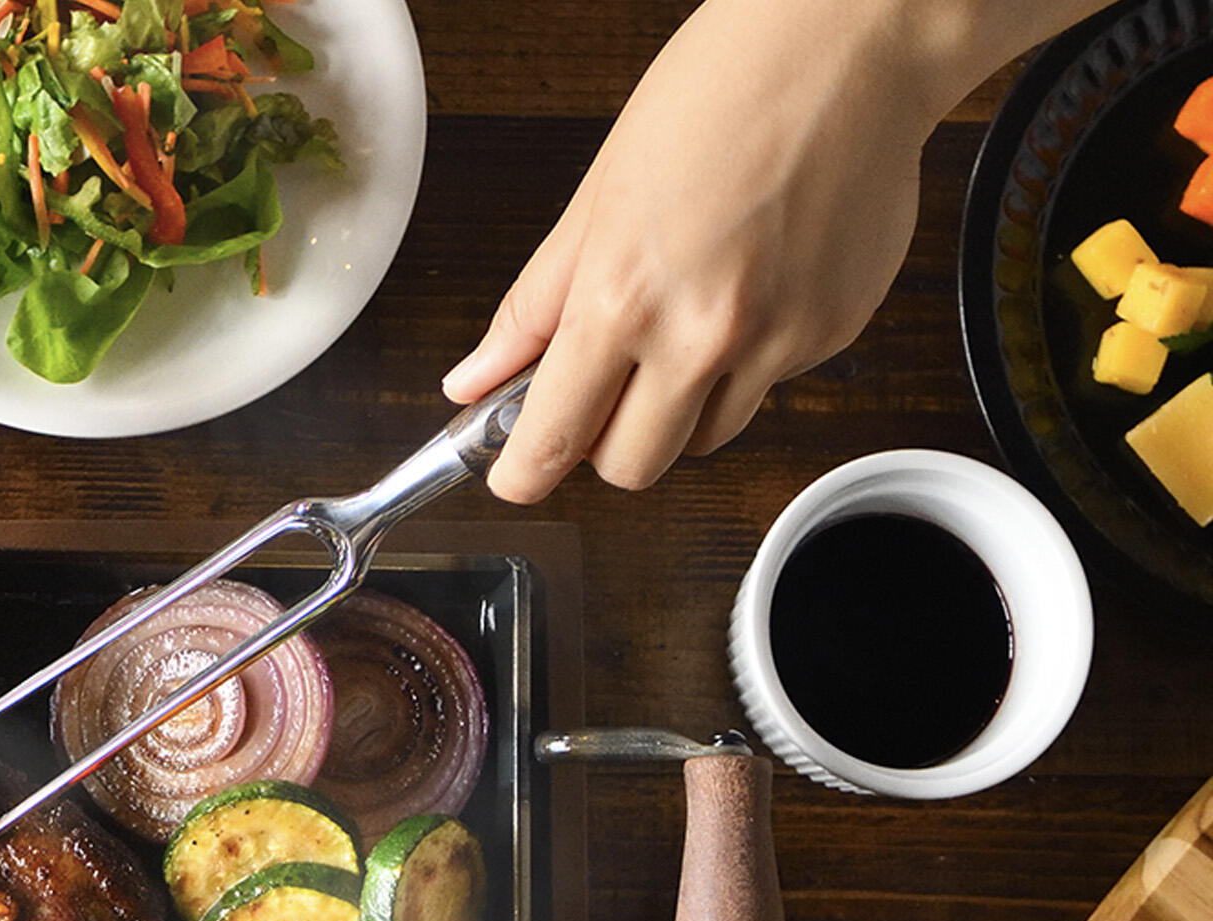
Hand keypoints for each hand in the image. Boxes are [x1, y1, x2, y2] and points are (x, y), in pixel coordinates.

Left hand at [443, 0, 1085, 500]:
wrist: (850, 43)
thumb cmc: (722, 92)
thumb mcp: (596, 197)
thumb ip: (532, 307)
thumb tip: (474, 379)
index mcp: (624, 298)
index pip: (553, 443)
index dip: (524, 472)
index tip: (515, 473)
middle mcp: (703, 335)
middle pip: (632, 468)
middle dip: (605, 443)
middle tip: (603, 386)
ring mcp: (777, 343)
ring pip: (704, 440)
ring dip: (678, 411)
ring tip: (684, 321)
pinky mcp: (833, 336)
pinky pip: (768, 389)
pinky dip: (746, 362)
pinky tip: (749, 285)